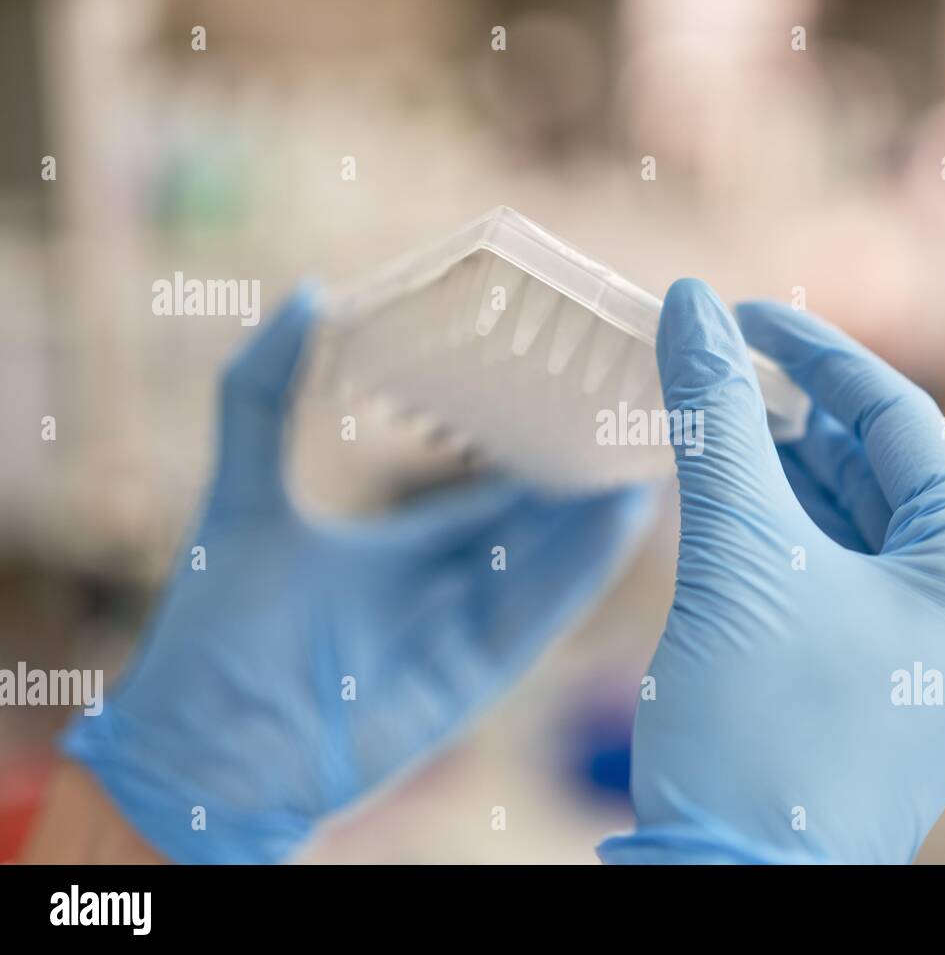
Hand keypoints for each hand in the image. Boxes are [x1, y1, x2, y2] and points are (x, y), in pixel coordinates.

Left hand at [63, 287, 654, 862]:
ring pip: (552, 560)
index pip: (494, 495)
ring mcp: (467, 632)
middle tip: (636, 411)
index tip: (578, 391)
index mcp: (408, 551)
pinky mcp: (476, 673)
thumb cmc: (216, 629)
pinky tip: (621, 514)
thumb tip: (307, 292)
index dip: (537, 449)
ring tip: (648, 450)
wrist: (204, 745)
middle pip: (538, 524)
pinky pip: (540, 609)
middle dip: (585, 474)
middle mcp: (450, 590)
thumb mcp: (243, 490)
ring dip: (601, 512)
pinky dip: (583, 564)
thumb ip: (263, 393)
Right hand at [597, 282, 944, 863]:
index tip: (740, 313)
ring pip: (861, 530)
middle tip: (720, 377)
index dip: (816, 354)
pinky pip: (845, 584)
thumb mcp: (736, 557)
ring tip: (717, 438)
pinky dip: (790, 541)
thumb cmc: (754, 736)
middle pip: (886, 475)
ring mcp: (935, 661)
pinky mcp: (887, 690)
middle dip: (799, 420)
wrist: (730, 889)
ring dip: (788, 479)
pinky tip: (734, 513)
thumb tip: (686, 304)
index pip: (904, 422)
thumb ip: (716, 421)